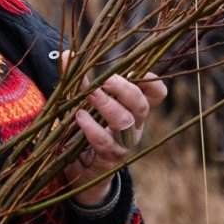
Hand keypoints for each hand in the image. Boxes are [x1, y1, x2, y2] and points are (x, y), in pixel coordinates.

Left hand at [59, 51, 167, 206]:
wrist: (81, 170)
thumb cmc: (86, 130)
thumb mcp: (84, 103)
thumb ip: (79, 80)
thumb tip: (67, 53)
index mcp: (133, 108)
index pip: (155, 94)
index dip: (152, 82)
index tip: (138, 70)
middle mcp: (134, 125)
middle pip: (141, 105)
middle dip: (125, 89)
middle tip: (106, 79)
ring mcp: (123, 144)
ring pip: (125, 122)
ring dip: (107, 105)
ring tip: (90, 93)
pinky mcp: (108, 159)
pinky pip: (105, 142)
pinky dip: (92, 128)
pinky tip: (79, 117)